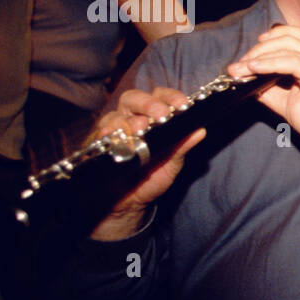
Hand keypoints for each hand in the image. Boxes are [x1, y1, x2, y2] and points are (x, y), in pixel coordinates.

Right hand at [89, 87, 205, 239]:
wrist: (130, 202)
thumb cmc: (152, 177)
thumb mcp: (172, 163)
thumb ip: (183, 146)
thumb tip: (200, 130)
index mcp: (152, 117)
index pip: (159, 96)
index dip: (170, 96)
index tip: (182, 104)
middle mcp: (130, 119)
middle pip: (133, 98)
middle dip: (147, 104)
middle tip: (161, 115)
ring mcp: (113, 131)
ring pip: (115, 115)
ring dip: (128, 120)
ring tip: (140, 128)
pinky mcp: (100, 145)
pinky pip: (100, 135)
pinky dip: (107, 133)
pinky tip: (113, 135)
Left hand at [226, 25, 299, 165]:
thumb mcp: (286, 104)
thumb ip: (269, 91)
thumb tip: (248, 82)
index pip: (288, 38)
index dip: (265, 44)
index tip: (244, 61)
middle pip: (286, 36)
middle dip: (258, 48)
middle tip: (239, 65)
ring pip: (287, 45)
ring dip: (260, 54)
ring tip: (243, 68)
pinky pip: (291, 61)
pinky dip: (270, 63)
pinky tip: (255, 69)